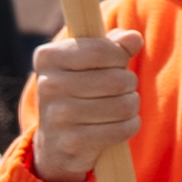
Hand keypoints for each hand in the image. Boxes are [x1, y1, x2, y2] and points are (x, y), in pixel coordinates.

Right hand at [22, 27, 143, 181]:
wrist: (54, 142)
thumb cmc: (78, 89)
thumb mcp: (88, 62)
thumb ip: (113, 45)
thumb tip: (133, 39)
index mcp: (48, 57)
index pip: (101, 50)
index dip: (120, 56)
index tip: (118, 62)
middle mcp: (48, 85)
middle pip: (116, 80)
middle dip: (129, 83)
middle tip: (123, 87)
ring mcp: (58, 116)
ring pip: (123, 105)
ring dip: (131, 105)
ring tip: (123, 105)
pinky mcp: (72, 143)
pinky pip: (121, 130)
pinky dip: (130, 125)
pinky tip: (123, 123)